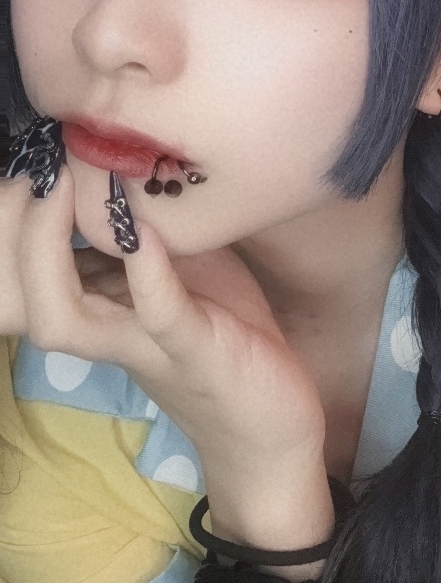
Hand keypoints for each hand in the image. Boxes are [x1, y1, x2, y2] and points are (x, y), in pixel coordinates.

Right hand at [0, 166, 325, 480]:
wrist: (271, 418)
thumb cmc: (224, 329)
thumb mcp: (181, 266)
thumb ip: (145, 229)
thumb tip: (121, 164)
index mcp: (97, 307)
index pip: (18, 274)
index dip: (10, 221)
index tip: (30, 164)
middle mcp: (106, 329)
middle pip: (17, 298)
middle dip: (9, 233)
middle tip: (35, 172)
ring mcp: (148, 345)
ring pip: (62, 319)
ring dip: (47, 254)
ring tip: (64, 189)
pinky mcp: (198, 353)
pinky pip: (161, 317)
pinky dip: (147, 276)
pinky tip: (140, 235)